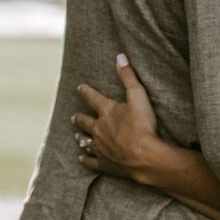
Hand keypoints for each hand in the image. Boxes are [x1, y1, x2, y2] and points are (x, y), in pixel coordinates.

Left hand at [73, 57, 163, 182]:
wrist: (144, 156)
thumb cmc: (143, 126)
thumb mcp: (138, 97)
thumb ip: (128, 77)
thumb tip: (120, 57)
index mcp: (106, 111)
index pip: (91, 97)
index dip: (85, 91)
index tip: (80, 87)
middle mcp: (98, 128)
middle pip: (84, 121)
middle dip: (79, 117)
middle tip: (74, 116)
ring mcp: (100, 147)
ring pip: (85, 140)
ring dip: (80, 136)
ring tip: (76, 135)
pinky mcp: (105, 162)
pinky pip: (91, 161)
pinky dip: (85, 158)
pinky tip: (82, 157)